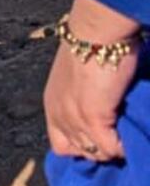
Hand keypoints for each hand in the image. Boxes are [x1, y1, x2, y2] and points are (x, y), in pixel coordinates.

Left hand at [44, 0, 141, 161]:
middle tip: (120, 138)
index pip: (62, 144)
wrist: (96, 33)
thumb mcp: (78, 77)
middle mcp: (59, 114)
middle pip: (79, 151)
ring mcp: (74, 118)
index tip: (103, 140)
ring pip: (95, 152)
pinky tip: (132, 137)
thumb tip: (104, 110)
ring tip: (127, 136)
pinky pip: (111, 148)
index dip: (84, 146)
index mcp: (53, 104)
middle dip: (100, 149)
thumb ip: (83, 97)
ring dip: (113, 149)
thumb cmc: (91, 46)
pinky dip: (123, 147)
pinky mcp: (93, 117)